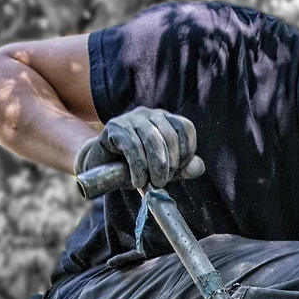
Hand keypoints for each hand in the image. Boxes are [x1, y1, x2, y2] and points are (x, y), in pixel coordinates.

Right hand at [73, 107, 204, 187]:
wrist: (101, 167)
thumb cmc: (133, 168)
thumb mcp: (160, 170)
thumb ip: (181, 168)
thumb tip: (198, 168)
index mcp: (164, 120)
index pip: (185, 128)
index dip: (186, 151)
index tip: (178, 171)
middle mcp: (149, 114)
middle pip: (169, 136)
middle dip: (169, 164)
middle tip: (162, 182)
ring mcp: (131, 119)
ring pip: (152, 140)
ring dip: (155, 167)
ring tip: (151, 184)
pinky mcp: (114, 128)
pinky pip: (132, 146)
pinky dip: (138, 168)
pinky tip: (137, 181)